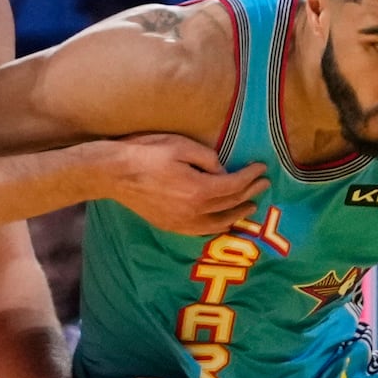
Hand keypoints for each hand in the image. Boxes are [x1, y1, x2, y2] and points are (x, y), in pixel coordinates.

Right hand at [102, 135, 269, 236]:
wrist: (114, 174)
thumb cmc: (147, 153)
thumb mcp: (181, 146)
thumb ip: (208, 159)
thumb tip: (223, 171)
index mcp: (199, 189)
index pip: (235, 185)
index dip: (251, 176)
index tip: (262, 168)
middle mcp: (194, 211)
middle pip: (230, 204)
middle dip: (250, 193)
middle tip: (263, 185)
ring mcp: (182, 222)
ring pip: (219, 223)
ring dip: (237, 215)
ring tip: (249, 207)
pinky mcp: (171, 226)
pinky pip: (201, 231)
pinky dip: (217, 226)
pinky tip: (222, 221)